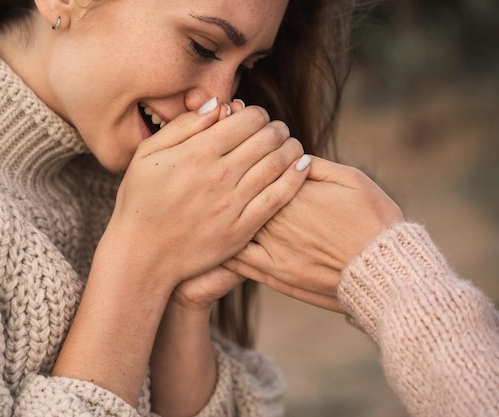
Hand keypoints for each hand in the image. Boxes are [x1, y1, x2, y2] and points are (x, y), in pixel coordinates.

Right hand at [97, 102, 306, 293]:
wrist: (143, 255)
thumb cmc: (140, 201)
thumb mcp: (146, 155)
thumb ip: (182, 126)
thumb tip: (216, 104)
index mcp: (197, 152)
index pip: (247, 119)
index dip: (256, 113)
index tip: (254, 118)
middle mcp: (220, 175)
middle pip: (268, 137)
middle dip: (276, 128)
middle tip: (275, 131)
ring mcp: (234, 203)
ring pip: (279, 163)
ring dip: (290, 147)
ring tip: (289, 145)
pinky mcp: (243, 228)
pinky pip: (280, 196)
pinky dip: (296, 176)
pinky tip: (302, 166)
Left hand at [224, 157, 403, 311]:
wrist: (387, 269)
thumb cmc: (375, 219)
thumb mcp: (352, 180)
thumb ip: (316, 166)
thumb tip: (291, 153)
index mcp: (294, 191)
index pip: (257, 170)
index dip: (242, 161)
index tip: (232, 157)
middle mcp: (279, 218)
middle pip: (240, 196)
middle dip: (225, 186)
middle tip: (207, 180)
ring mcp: (275, 247)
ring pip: (234, 226)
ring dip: (221, 216)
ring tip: (206, 208)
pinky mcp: (276, 273)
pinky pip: (239, 261)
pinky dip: (224, 250)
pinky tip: (215, 242)